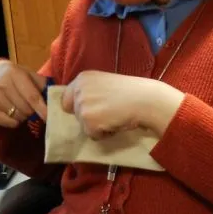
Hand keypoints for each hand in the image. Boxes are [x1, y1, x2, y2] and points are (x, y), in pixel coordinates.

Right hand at [0, 60, 46, 127]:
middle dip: (33, 111)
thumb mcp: (28, 74)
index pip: (32, 97)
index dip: (42, 109)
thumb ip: (42, 84)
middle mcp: (2, 85)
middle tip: (32, 107)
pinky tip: (13, 113)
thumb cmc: (14, 76)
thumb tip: (57, 98)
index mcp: (15, 74)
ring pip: (18, 117)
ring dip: (24, 116)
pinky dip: (14, 121)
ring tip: (21, 107)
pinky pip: (8, 123)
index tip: (50, 118)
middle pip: (26, 109)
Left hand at [61, 71, 184, 139]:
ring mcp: (82, 106)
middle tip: (109, 113)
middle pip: (75, 114)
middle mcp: (78, 90)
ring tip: (115, 117)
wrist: (145, 100)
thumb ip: (91, 91)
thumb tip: (82, 108)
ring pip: (84, 126)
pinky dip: (104, 134)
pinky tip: (116, 123)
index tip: (93, 110)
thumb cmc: (132, 92)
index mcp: (82, 78)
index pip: (66, 98)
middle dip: (90, 117)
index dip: (78, 107)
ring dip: (98, 126)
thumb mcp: (106, 83)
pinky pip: (92, 135)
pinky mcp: (89, 121)